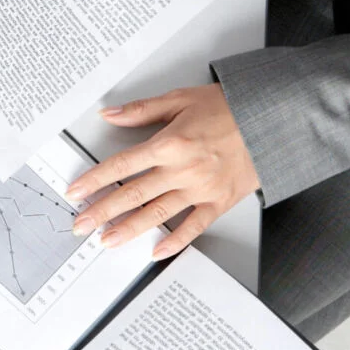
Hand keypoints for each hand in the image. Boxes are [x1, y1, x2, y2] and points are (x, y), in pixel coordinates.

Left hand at [64, 85, 258, 258]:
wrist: (273, 120)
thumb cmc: (230, 107)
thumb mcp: (181, 98)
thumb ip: (142, 110)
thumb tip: (110, 115)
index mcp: (170, 143)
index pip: (122, 166)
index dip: (95, 180)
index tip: (75, 191)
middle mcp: (183, 169)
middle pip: (133, 194)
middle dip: (103, 211)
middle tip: (81, 225)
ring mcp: (201, 189)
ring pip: (158, 213)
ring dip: (129, 229)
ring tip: (107, 240)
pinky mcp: (219, 202)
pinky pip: (194, 226)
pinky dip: (175, 241)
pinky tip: (156, 251)